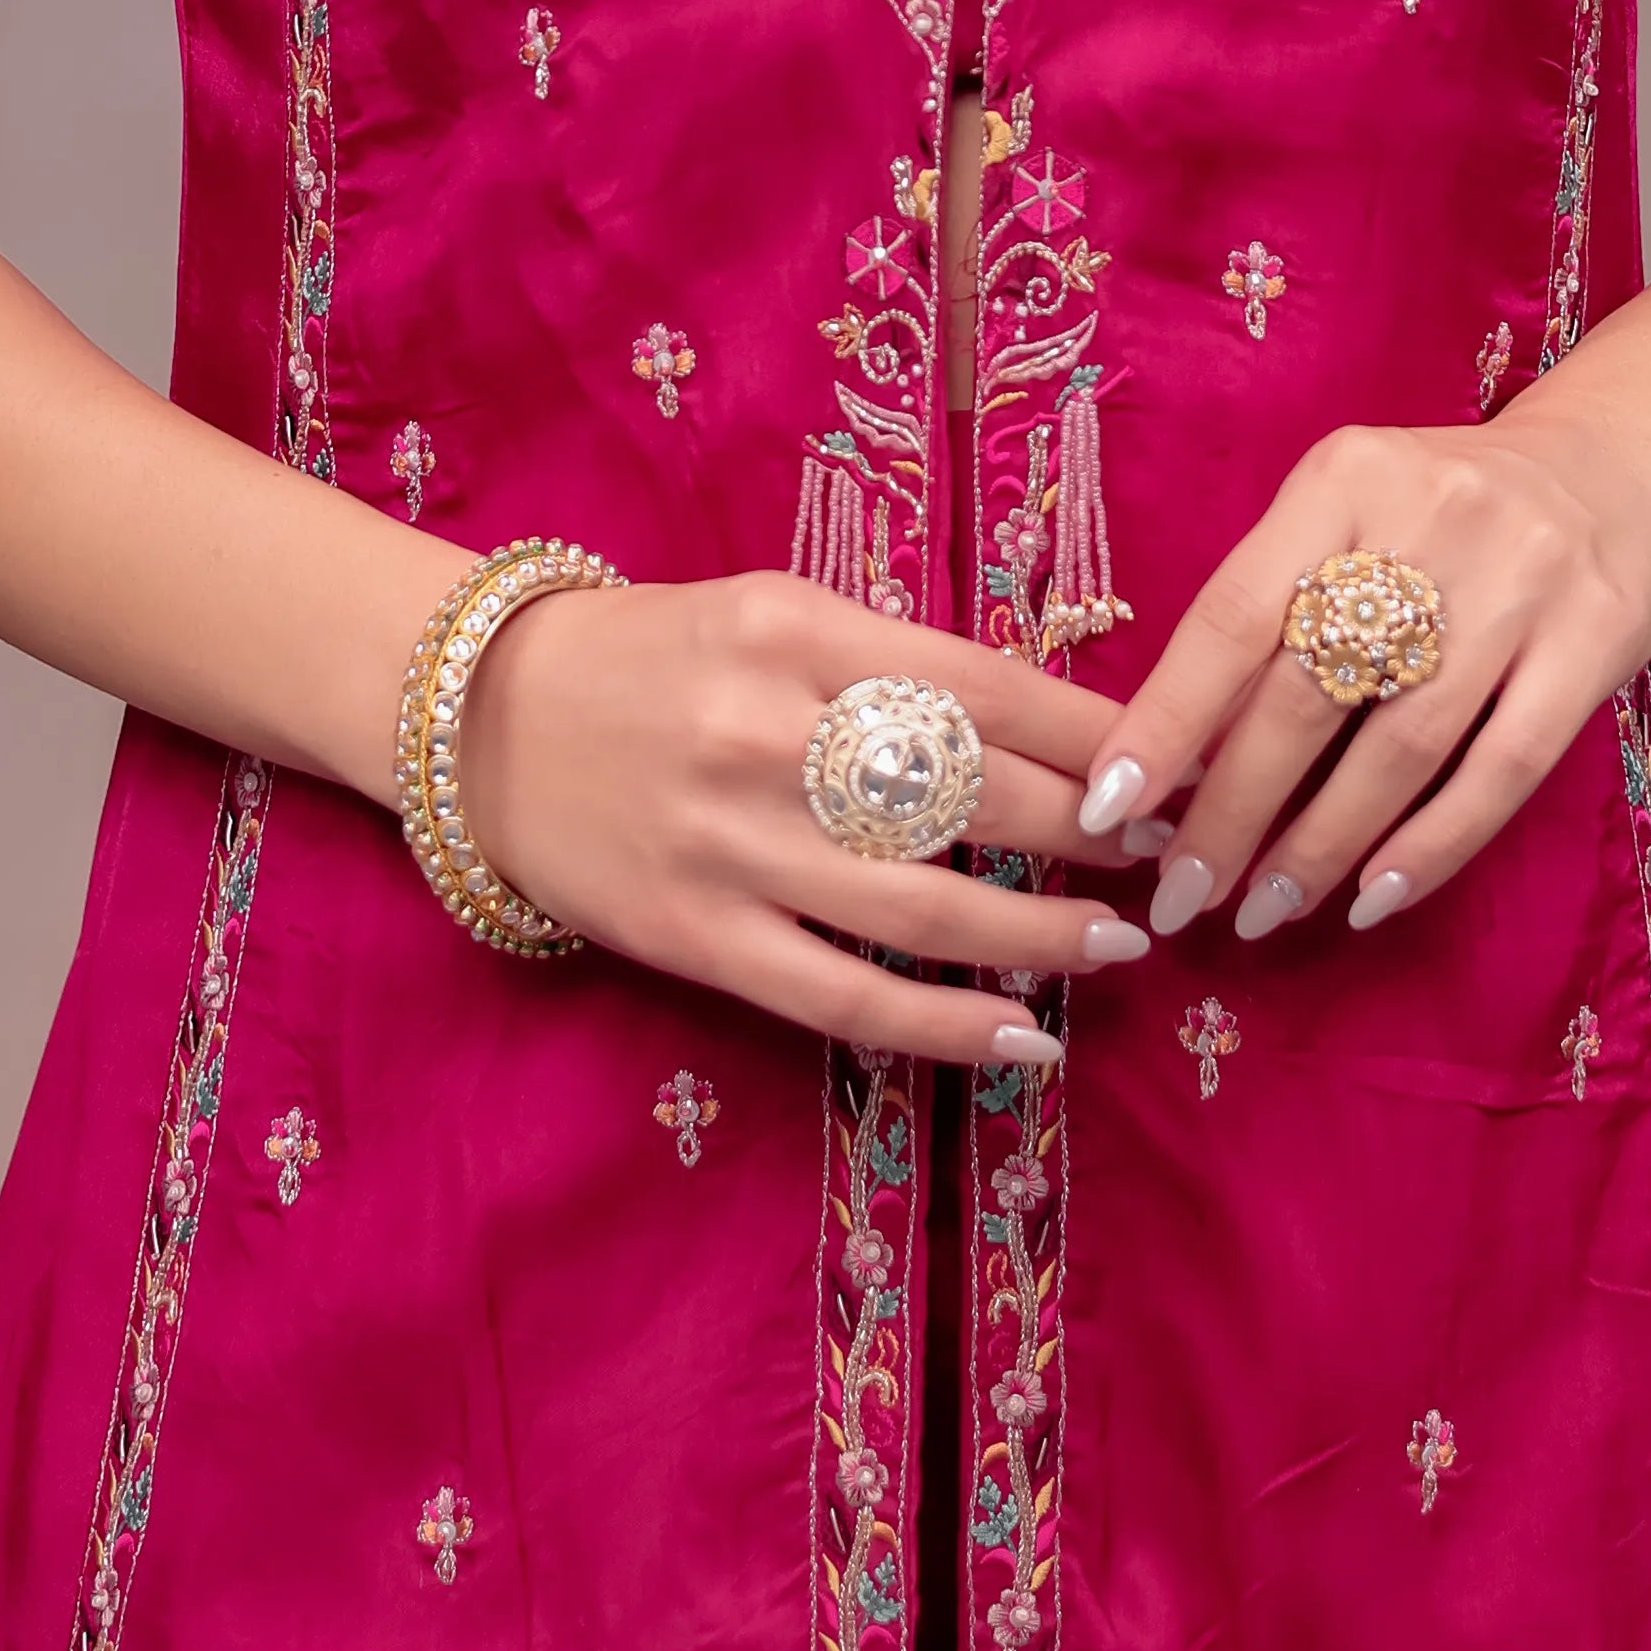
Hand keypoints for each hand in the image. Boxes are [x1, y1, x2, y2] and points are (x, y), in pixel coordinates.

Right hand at [449, 569, 1148, 1069]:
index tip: (1167, 769)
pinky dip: (948, 1027)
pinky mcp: (697, 936)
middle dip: (1093, 832)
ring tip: (1119, 946)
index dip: (1094, 738)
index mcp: (798, 628)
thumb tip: (1051, 729)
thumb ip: (892, 661)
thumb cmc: (655, 656)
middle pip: (974, 795)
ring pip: (926, 909)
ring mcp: (731, 843)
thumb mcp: (773, 612)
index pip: (985, 685)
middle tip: (1166, 855)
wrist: (483, 717)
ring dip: (1043, 935)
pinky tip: (1024, 1038)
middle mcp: (770, 730)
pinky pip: (845, 998)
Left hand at [1066, 384, 1650, 945]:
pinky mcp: (1595, 641)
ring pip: (1399, 746)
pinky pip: (1500, 770)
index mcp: (1344, 479)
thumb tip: (1180, 752)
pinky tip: (1373, 897)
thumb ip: (1278, 603)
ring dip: (1321, 845)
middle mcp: (1429, 520)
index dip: (1166, 720)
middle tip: (1180, 893)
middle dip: (1230, 811)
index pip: (1232, 614)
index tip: (1109, 809)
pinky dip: (1430, 846)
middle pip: (1307, 693)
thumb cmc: (1449, 506)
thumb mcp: (1352, 508)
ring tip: (1263, 910)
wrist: (1620, 459)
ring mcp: (1520, 583)